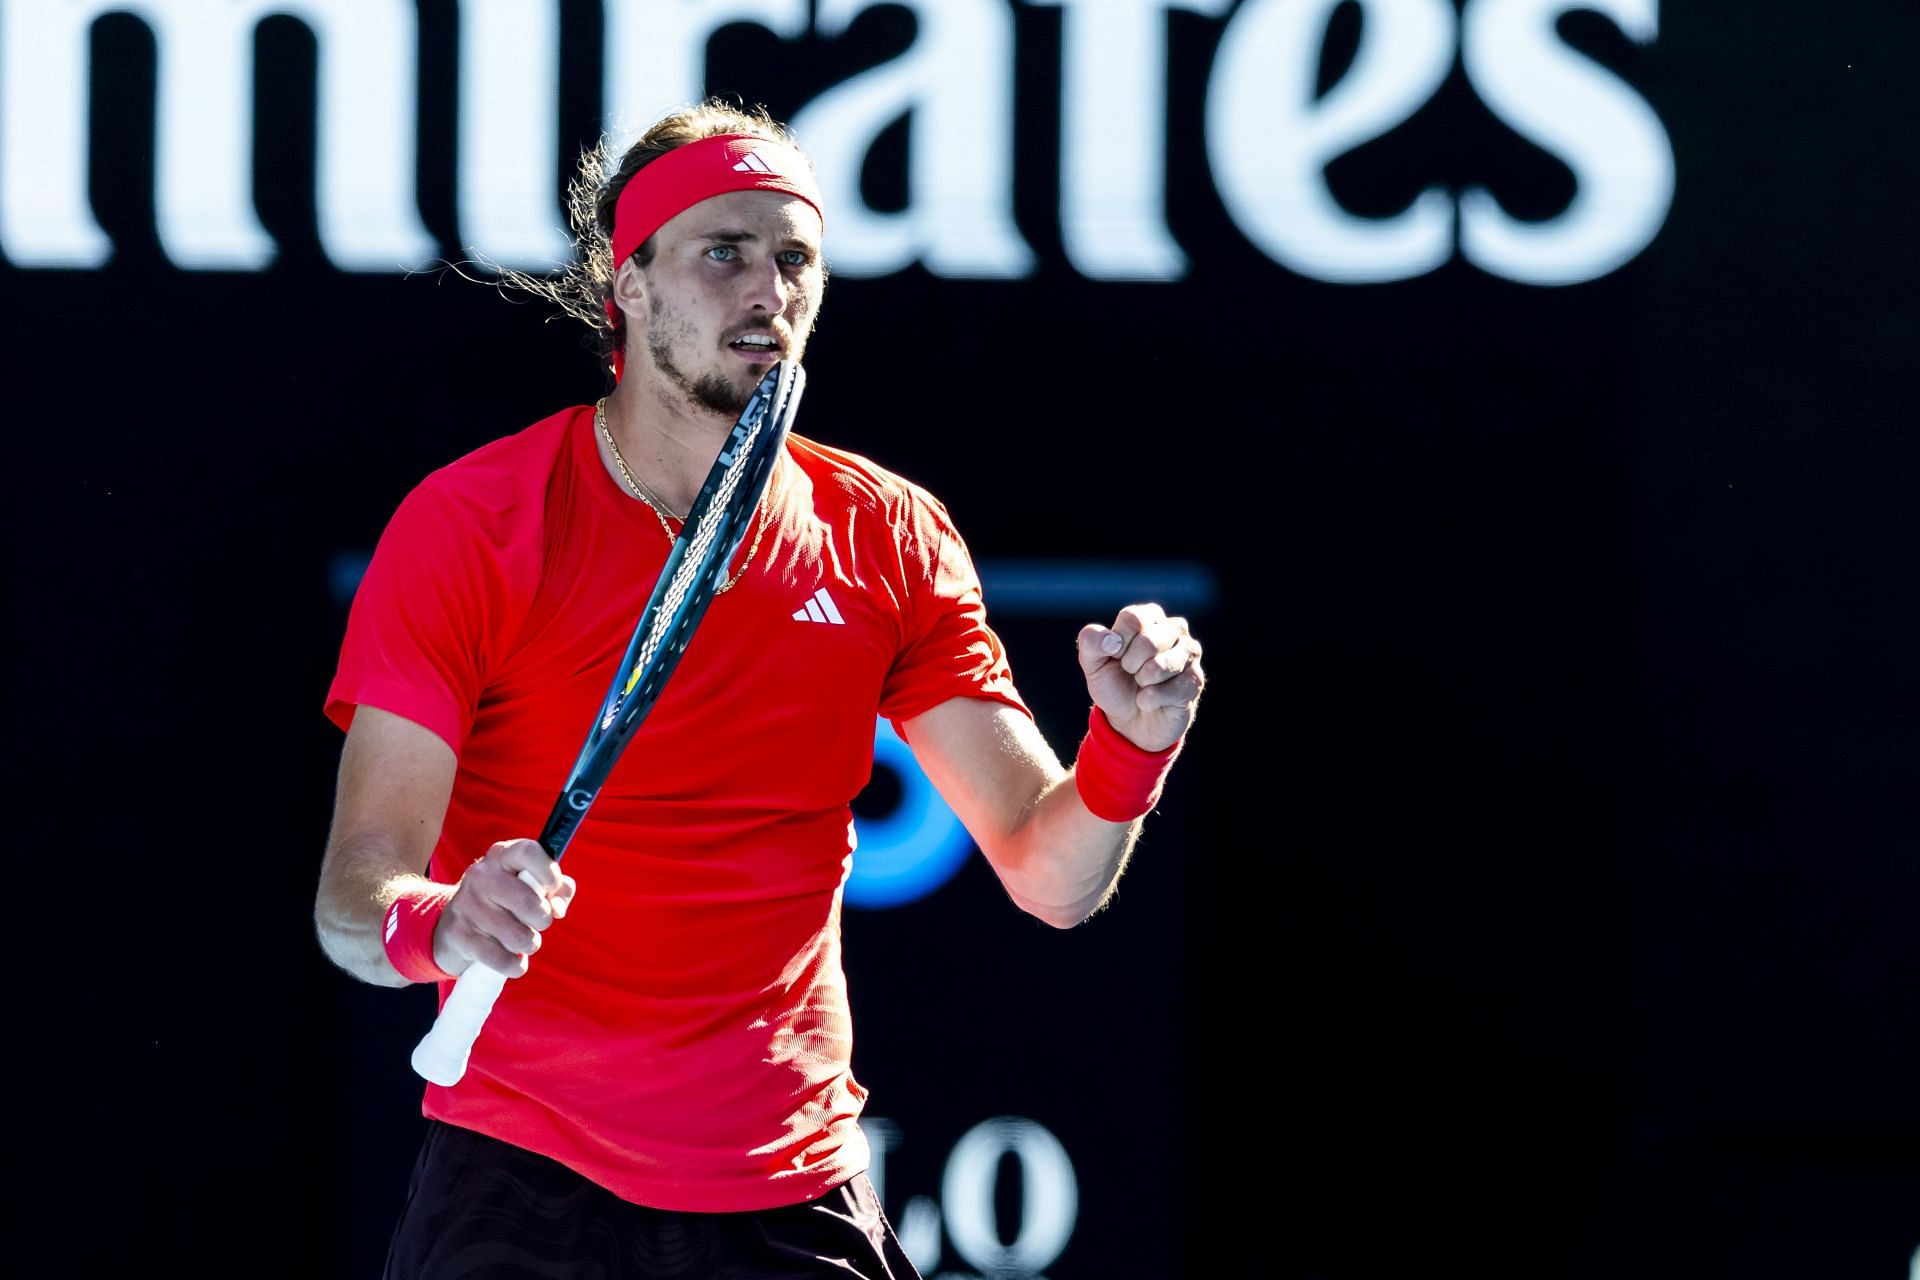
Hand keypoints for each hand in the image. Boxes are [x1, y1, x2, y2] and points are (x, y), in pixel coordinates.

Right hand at [433, 839, 576, 977]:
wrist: (450, 928)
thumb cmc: (504, 903)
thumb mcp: (530, 887)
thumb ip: (557, 890)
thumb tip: (557, 909)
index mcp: (502, 856)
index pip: (527, 852)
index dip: (547, 871)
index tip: (552, 887)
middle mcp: (481, 875)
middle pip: (529, 901)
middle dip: (543, 920)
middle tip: (538, 923)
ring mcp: (467, 905)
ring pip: (519, 936)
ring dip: (529, 944)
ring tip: (522, 940)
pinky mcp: (459, 935)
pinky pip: (502, 959)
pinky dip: (514, 965)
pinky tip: (512, 960)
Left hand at [1076, 603, 1204, 752]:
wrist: (1130, 720)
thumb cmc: (1114, 683)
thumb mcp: (1093, 662)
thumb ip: (1091, 642)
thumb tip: (1110, 640)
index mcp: (1149, 616)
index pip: (1133, 619)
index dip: (1117, 643)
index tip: (1115, 655)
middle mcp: (1175, 629)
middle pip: (1147, 642)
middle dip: (1129, 665)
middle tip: (1131, 672)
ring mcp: (1190, 653)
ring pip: (1159, 667)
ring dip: (1142, 682)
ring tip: (1142, 684)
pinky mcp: (1195, 680)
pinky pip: (1169, 691)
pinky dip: (1150, 700)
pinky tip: (1151, 699)